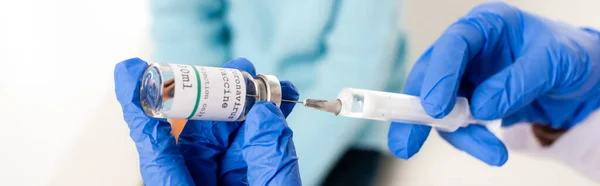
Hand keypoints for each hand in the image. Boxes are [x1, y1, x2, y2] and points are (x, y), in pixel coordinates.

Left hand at [114, 58, 301, 185]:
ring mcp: (217, 185)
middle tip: (243, 71)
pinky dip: (264, 130)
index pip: (155, 149)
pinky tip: (277, 109)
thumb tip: (266, 115)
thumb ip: (269, 163)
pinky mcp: (241, 183)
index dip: (141, 107)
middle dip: (217, 99)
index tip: (130, 72)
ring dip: (247, 110)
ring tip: (273, 89)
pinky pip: (247, 152)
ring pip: (225, 140)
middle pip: (196, 136)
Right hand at [388, 2, 599, 165]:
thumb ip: (517, 82)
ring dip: (459, 136)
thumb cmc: (565, 54)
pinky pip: (457, 124)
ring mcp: (463, 77)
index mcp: (485, 25)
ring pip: (440, 108)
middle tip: (407, 144)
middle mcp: (466, 50)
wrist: (577, 76)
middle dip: (416, 114)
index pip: (453, 43)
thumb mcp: (553, 61)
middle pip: (428, 77)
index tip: (434, 107)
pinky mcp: (466, 101)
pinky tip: (493, 152)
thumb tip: (481, 108)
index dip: (439, 74)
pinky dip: (471, 141)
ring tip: (493, 154)